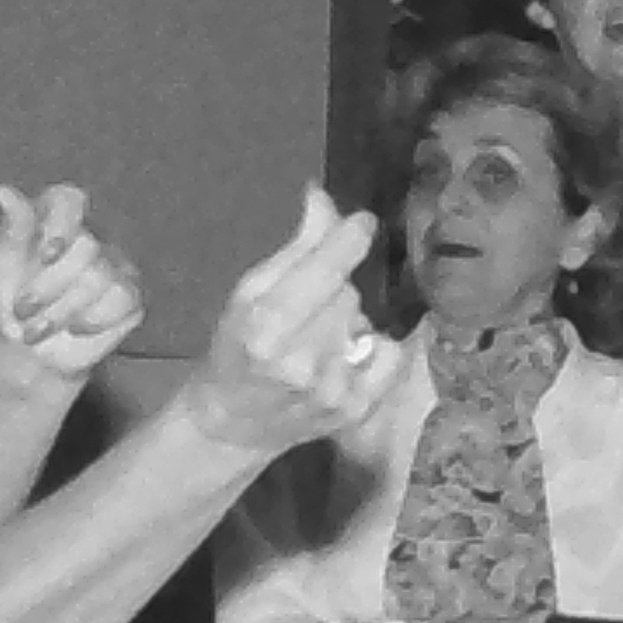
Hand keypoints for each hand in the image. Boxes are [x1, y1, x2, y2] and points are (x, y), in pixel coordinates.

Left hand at [0, 182, 140, 379]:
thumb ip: (11, 229)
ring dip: (62, 310)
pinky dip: (93, 319)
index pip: (69, 199)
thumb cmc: (13, 300)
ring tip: (37, 331)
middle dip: (49, 285)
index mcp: (57, 221)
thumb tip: (3, 190)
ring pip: (101, 277)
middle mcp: (91, 239)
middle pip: (86, 246)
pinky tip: (76, 328)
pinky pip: (122, 299)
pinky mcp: (130, 297)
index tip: (45, 254)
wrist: (30, 352)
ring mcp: (116, 267)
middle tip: (23, 310)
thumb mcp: (2, 265)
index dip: (62, 223)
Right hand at [183, 191, 398, 455]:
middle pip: (348, 294)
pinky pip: (389, 354)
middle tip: (306, 307)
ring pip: (365, 321)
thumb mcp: (248, 294)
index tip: (362, 221)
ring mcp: (334, 389)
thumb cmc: (235, 350)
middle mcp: (303, 361)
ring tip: (317, 339)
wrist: (233, 424)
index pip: (325, 271)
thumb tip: (323, 198)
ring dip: (348, 321)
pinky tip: (346, 357)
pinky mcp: (357, 410)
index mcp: (266, 328)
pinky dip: (373, 348)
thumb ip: (293, 249)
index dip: (348, 239)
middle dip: (332, 290)